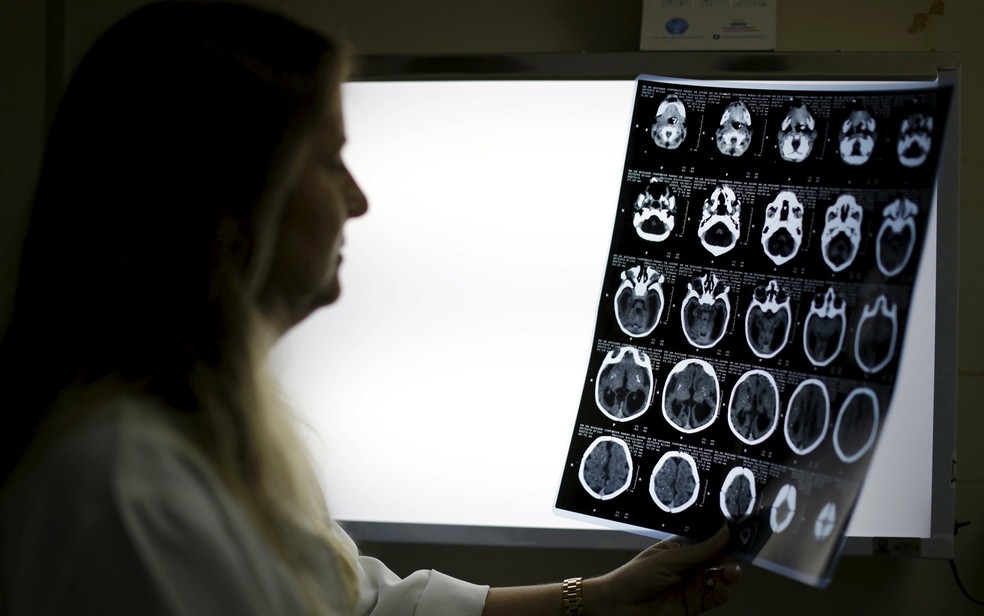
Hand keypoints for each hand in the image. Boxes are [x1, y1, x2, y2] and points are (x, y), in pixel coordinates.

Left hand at [583, 527, 740, 615]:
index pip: (707, 541)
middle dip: (730, 557)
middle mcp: (687, 566)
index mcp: (680, 549)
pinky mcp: (692, 605)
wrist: (620, 605)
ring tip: (732, 573)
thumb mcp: (670, 559)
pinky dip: (721, 593)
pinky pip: (713, 598)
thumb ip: (700, 550)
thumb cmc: (636, 576)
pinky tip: (721, 588)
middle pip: (716, 560)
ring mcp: (691, 586)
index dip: (722, 538)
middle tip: (741, 555)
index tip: (739, 534)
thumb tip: (724, 532)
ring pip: (718, 579)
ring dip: (729, 575)